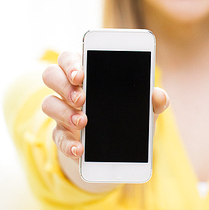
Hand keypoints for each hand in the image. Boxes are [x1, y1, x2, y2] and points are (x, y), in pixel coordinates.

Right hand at [41, 50, 169, 160]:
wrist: (118, 150)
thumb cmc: (127, 116)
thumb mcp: (143, 109)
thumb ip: (152, 101)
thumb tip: (159, 95)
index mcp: (86, 74)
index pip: (69, 59)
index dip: (70, 64)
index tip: (80, 75)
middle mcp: (68, 90)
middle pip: (51, 75)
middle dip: (64, 85)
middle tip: (82, 99)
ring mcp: (62, 112)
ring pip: (48, 104)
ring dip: (64, 112)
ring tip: (83, 122)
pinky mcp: (62, 135)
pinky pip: (57, 137)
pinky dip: (68, 144)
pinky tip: (79, 149)